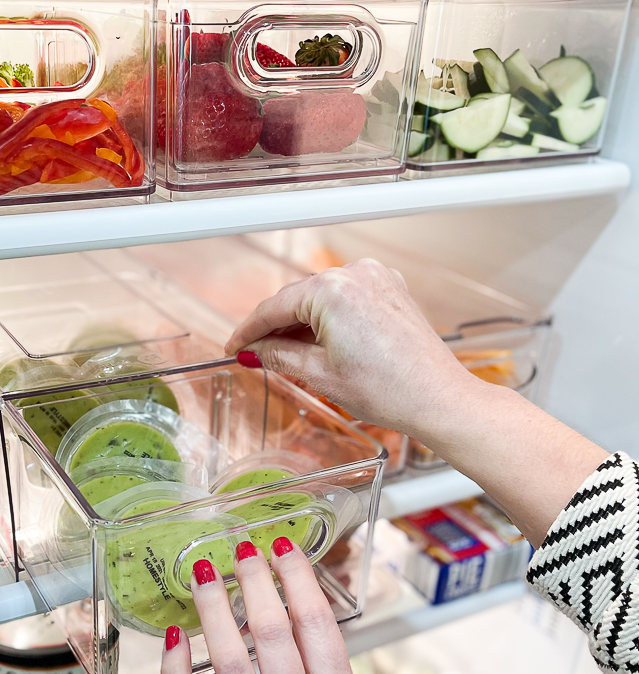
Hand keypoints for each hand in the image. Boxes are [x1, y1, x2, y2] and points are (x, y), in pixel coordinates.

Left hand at [161, 538, 396, 673]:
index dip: (297, 579)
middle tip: (241, 548)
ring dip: (215, 609)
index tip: (282, 547)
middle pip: (272, 634)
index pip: (319, 629)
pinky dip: (178, 671)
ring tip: (206, 574)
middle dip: (254, 580)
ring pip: (228, 663)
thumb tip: (290, 629)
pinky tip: (176, 640)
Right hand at [225, 258, 607, 547]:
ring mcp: (377, 279)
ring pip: (321, 297)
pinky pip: (346, 298)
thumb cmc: (391, 389)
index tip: (235, 346)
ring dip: (301, 323)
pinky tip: (317, 343)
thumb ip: (279, 355)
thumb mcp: (320, 375)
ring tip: (285, 355)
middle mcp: (356, 275)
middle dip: (275, 326)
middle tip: (254, 353)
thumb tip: (256, 350)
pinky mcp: (391, 290)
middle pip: (297, 298)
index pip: (274, 307)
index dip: (249, 330)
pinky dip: (327, 317)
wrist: (438, 398)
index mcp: (333, 290)